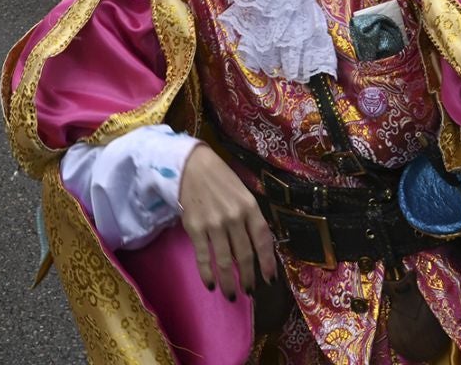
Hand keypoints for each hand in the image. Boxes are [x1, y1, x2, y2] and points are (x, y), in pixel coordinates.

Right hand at [177, 144, 276, 296]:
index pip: (263, 240)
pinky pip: (204, 257)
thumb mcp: (242, 193)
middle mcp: (234, 217)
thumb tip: (255, 246)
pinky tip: (211, 285)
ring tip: (232, 294)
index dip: (268, 262)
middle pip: (245, 255)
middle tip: (249, 291)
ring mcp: (214, 224)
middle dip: (248, 277)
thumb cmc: (220, 179)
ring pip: (225, 261)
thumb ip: (249, 217)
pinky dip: (207, 273)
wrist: (191, 166)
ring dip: (229, 281)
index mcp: (250, 207)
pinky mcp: (196, 228)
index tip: (269, 279)